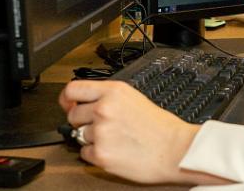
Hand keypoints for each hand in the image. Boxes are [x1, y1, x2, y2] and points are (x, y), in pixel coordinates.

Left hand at [58, 80, 227, 184]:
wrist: (176, 149)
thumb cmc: (162, 127)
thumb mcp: (135, 99)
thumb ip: (109, 98)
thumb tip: (84, 104)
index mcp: (114, 91)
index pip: (73, 89)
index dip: (67, 99)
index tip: (68, 104)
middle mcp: (104, 109)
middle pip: (73, 115)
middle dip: (83, 122)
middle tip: (103, 127)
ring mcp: (101, 132)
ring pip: (79, 136)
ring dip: (93, 139)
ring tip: (116, 139)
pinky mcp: (100, 154)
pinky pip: (85, 154)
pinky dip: (97, 154)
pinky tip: (116, 150)